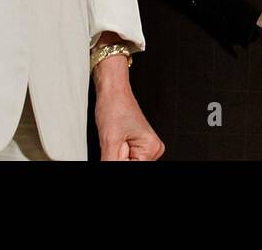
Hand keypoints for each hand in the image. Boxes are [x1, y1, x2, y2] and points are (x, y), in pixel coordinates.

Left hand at [91, 34, 164, 159]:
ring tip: (114, 140)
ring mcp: (145, 147)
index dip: (117, 161)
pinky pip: (126, 158)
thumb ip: (111, 163)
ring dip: (116, 156)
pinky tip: (115, 141)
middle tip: (114, 143)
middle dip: (117, 159)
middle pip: (131, 166)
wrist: (112, 91)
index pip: (132, 168)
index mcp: (151, 148)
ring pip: (127, 162)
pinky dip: (117, 153)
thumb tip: (109, 170)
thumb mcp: (109, 142)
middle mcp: (153, 149)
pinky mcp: (137, 145)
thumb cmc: (114, 107)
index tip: (112, 149)